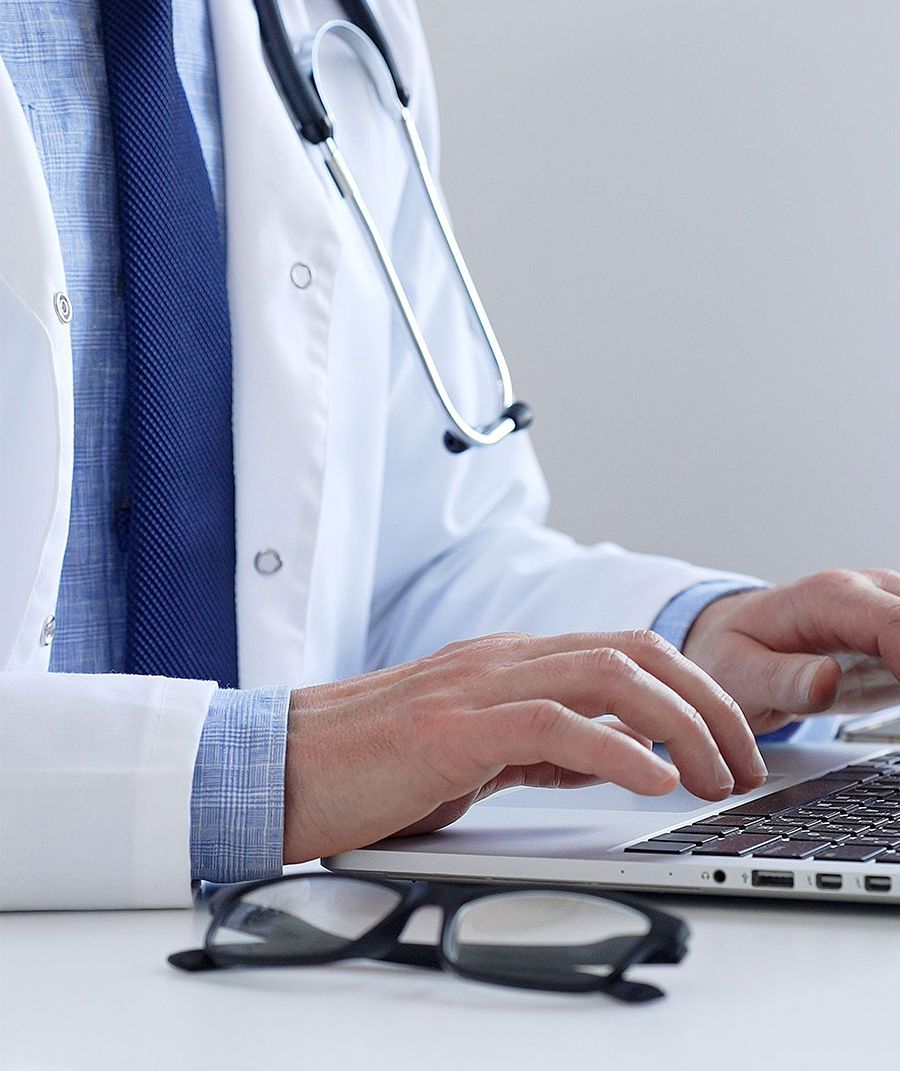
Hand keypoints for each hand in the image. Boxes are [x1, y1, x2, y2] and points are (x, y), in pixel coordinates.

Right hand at [283, 630, 766, 861]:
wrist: (284, 767)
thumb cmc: (373, 764)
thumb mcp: (479, 751)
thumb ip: (543, 744)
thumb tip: (614, 757)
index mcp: (510, 661)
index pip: (625, 651)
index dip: (692, 691)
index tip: (728, 745)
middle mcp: (503, 659)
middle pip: (635, 651)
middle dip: (706, 703)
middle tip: (742, 762)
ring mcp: (478, 685)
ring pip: (606, 675)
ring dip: (678, 725)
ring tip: (713, 777)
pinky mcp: (453, 728)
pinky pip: (551, 725)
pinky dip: (613, 750)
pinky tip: (651, 780)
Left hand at [683, 569, 899, 732]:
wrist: (730, 644)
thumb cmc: (731, 654)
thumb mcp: (739, 676)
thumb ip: (782, 681)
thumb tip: (827, 680)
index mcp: (827, 598)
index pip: (894, 622)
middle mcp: (865, 593)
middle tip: (892, 696)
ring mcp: (884, 610)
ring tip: (888, 695)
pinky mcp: (896, 635)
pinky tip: (892, 692)